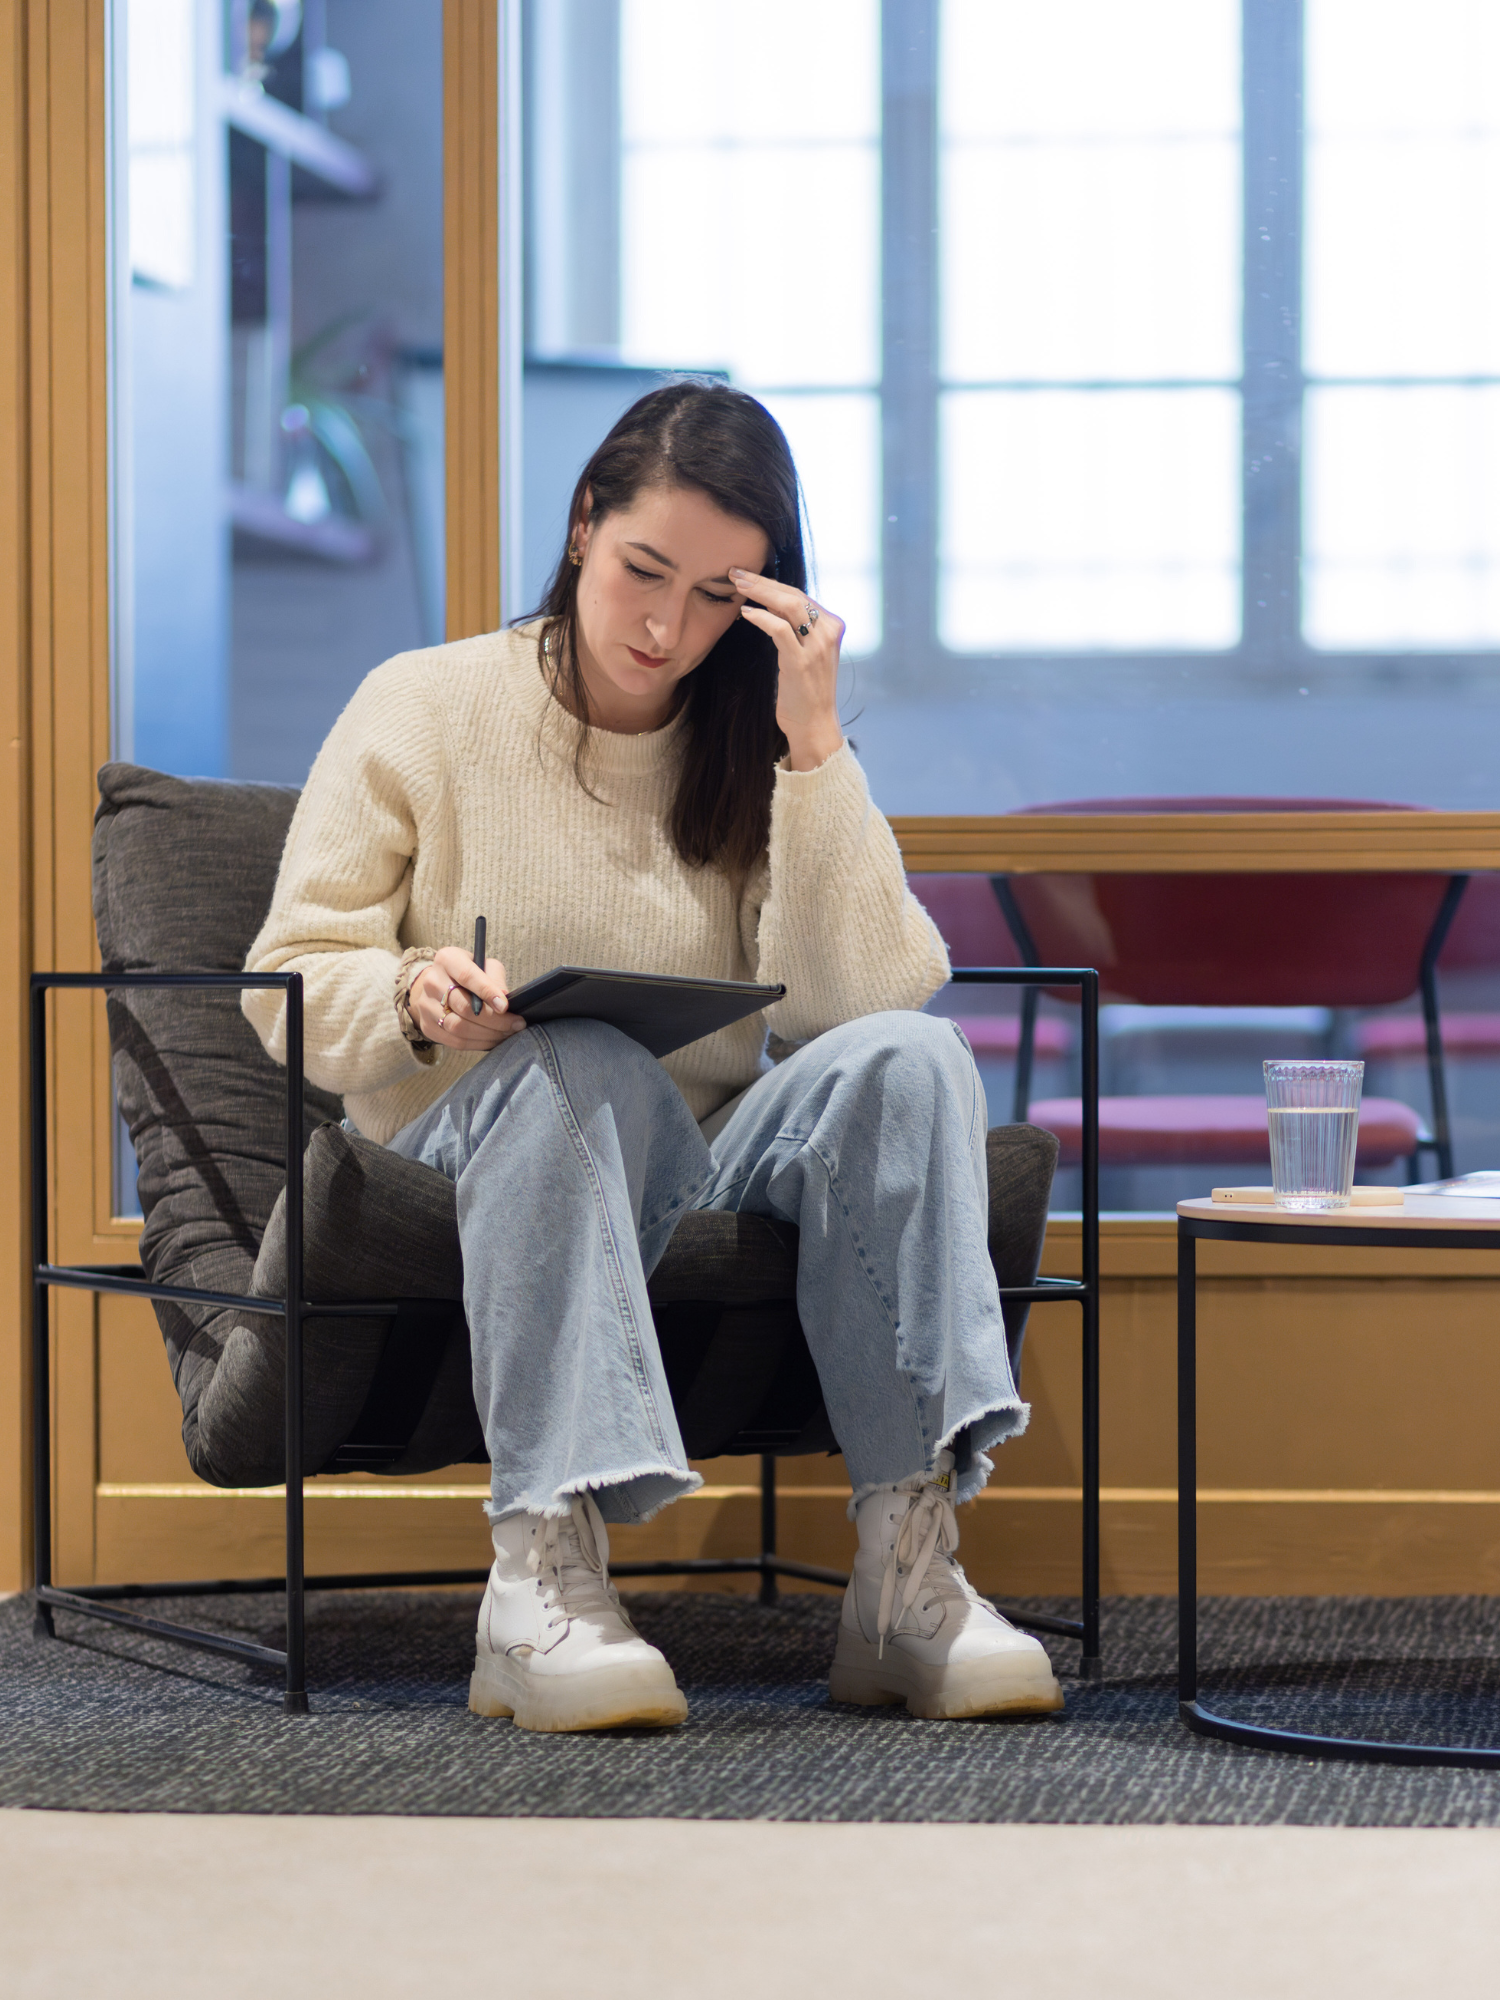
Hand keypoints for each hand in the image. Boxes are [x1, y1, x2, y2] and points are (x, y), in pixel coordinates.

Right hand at [411, 947, 527, 1051]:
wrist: (439, 986)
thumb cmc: (469, 974)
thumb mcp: (484, 965)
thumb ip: (495, 978)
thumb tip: (504, 999)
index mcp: (447, 960)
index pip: (466, 976)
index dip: (487, 992)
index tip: (505, 1007)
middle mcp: (432, 982)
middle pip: (463, 1006)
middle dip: (494, 1020)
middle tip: (515, 1024)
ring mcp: (426, 1006)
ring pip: (458, 1027)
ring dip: (487, 1034)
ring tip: (507, 1033)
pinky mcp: (427, 1026)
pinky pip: (455, 1041)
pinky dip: (478, 1043)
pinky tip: (493, 1040)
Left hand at [729, 569, 845, 772]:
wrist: (814, 725)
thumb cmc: (805, 692)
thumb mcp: (806, 653)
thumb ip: (796, 629)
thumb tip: (770, 605)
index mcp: (832, 627)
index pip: (800, 595)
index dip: (772, 583)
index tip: (749, 575)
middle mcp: (829, 632)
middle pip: (793, 595)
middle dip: (762, 581)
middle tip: (736, 572)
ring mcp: (817, 647)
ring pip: (788, 606)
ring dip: (759, 592)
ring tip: (737, 585)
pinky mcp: (801, 662)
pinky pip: (779, 629)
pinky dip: (760, 618)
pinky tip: (745, 613)